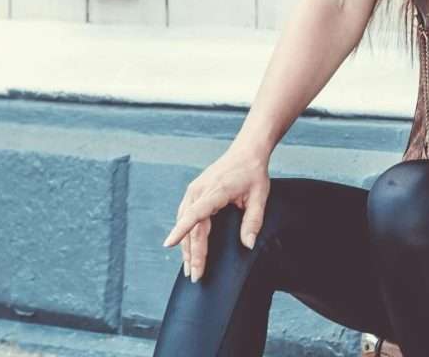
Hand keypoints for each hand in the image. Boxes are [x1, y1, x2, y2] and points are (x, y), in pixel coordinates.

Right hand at [160, 147, 270, 281]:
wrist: (246, 152)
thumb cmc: (253, 173)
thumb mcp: (260, 196)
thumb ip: (253, 221)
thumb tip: (248, 244)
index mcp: (215, 191)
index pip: (195, 214)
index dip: (181, 230)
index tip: (168, 245)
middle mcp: (199, 191)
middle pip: (191, 226)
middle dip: (192, 253)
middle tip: (195, 276)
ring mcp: (194, 191)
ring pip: (185, 223)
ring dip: (186, 246)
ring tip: (189, 268)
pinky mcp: (194, 192)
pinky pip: (186, 216)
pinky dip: (186, 233)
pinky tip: (188, 248)